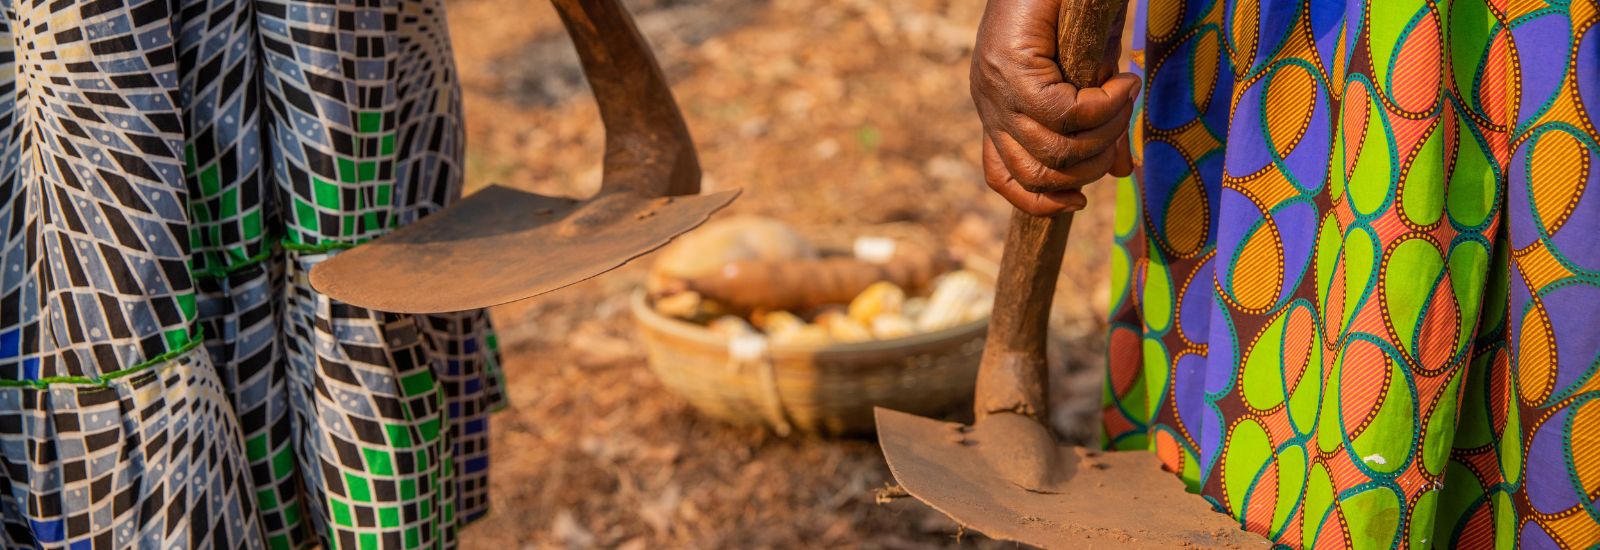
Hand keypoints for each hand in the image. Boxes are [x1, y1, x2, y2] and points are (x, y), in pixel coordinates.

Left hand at [971, 0, 1140, 215]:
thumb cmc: (1074, 11)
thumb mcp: (1089, 78)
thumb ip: (1097, 125)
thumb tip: (1122, 173)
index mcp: (997, 110)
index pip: (1002, 176)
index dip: (1039, 201)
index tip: (1079, 201)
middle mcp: (990, 104)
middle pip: (1038, 172)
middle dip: (1091, 164)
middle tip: (1123, 130)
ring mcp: (996, 87)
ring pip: (1055, 146)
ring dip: (1104, 132)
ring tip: (1126, 98)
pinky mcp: (1011, 68)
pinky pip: (1063, 112)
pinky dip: (1104, 105)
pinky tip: (1124, 81)